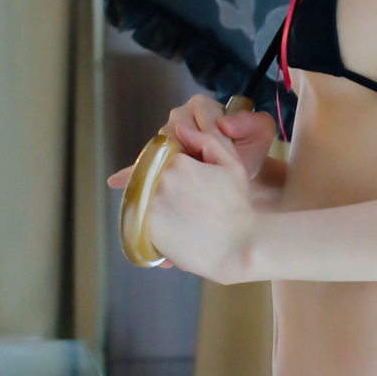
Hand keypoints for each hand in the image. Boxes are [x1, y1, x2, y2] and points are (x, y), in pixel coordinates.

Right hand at [107, 95, 282, 214]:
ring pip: (161, 146)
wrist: (240, 179)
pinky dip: (132, 173)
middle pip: (176, 129)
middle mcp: (179, 117)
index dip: (212, 133)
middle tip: (203, 168)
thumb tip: (226, 124)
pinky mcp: (158, 158)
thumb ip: (251, 124)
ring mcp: (166, 138)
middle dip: (190, 151)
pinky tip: (117, 181)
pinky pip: (143, 164)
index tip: (222, 150)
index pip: (200, 114)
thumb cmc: (248, 154)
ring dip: (171, 163)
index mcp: (202, 107)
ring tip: (187, 179)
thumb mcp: (259, 138)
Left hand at [142, 118, 260, 282]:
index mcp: (178, 163)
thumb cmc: (238, 207)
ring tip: (176, 218)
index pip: (159, 157)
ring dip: (151, 204)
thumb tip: (180, 128)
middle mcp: (160, 181)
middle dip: (160, 186)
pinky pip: (138, 221)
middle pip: (148, 177)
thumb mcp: (231, 166)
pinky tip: (170, 230)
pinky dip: (149, 224)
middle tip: (181, 203)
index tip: (181, 183)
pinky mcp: (145, 230)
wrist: (238, 247)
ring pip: (140, 198)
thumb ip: (207, 141)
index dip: (168, 168)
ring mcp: (150, 207)